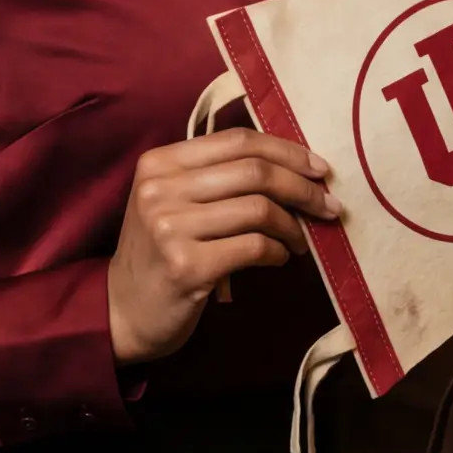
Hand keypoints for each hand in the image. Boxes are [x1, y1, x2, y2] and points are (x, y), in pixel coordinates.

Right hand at [107, 131, 340, 367]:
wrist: (124, 312)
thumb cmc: (160, 254)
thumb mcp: (174, 202)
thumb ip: (217, 178)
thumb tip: (296, 167)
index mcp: (159, 163)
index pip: (237, 140)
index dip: (286, 151)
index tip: (318, 169)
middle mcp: (160, 189)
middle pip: (253, 171)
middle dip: (302, 188)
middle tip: (328, 206)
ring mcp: (169, 227)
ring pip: (258, 209)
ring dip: (292, 226)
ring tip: (300, 240)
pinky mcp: (186, 266)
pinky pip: (253, 247)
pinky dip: (277, 252)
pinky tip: (279, 259)